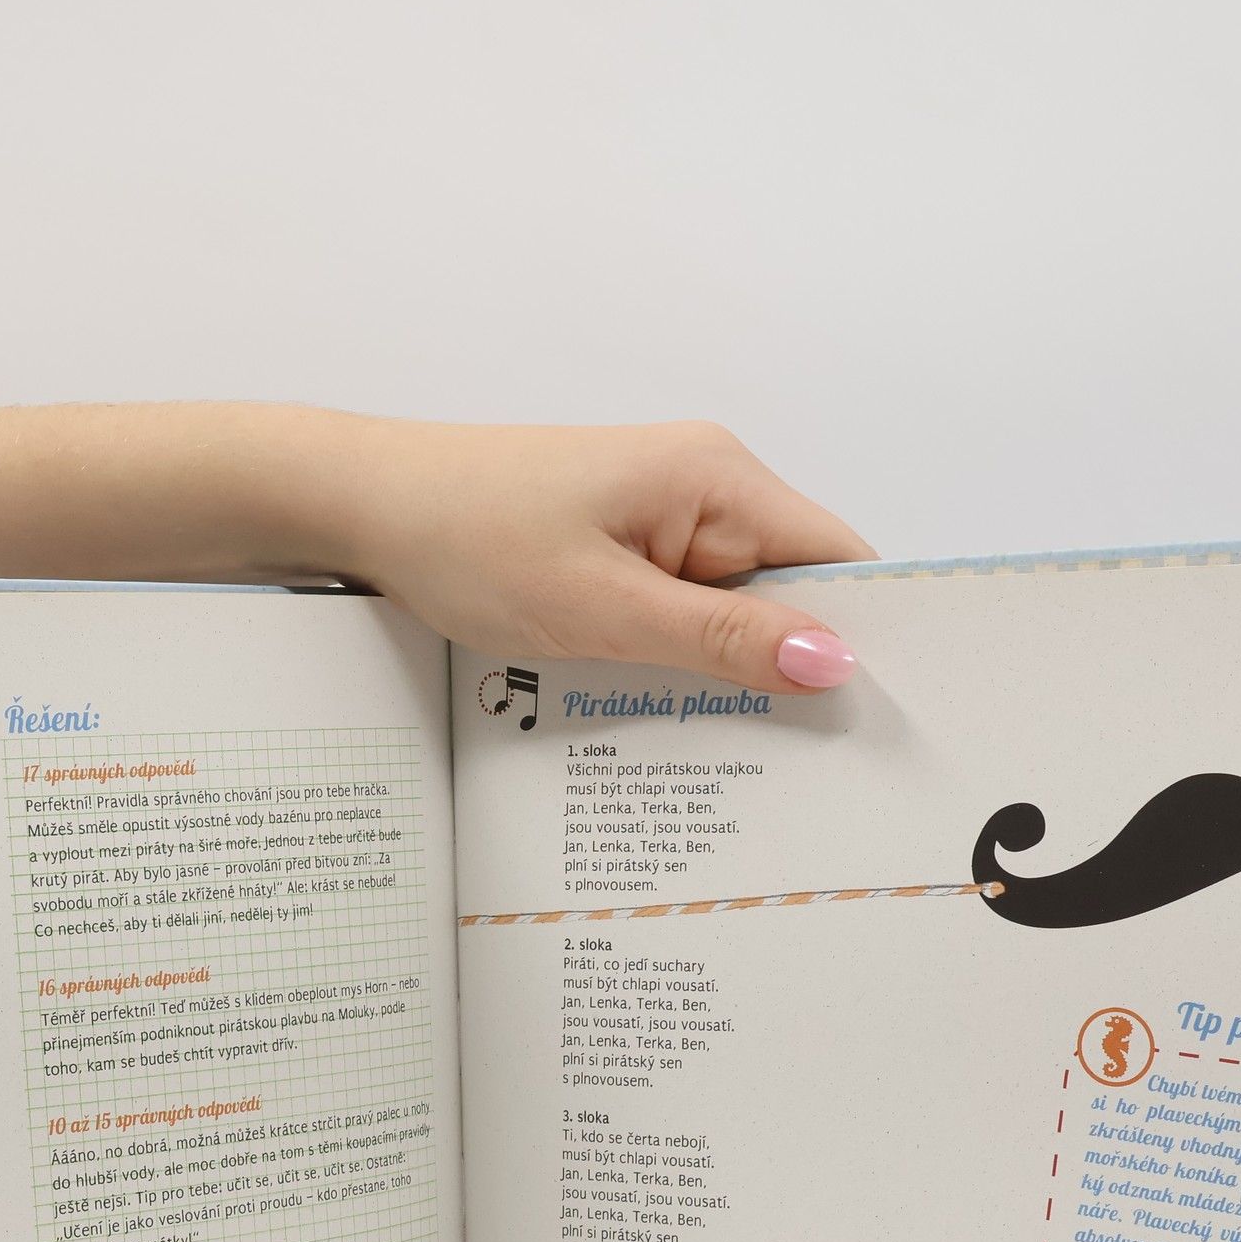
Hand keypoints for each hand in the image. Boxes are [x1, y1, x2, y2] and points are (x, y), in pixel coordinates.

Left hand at [325, 418, 874, 692]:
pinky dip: (681, 656)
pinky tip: (666, 705)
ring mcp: (663, 515)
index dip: (865, 637)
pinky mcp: (626, 543)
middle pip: (792, 590)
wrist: (365, 506)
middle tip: (800, 763)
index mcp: (719, 479)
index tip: (875, 720)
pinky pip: (683, 608)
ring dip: (729, 670)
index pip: (838, 561)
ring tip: (727, 745)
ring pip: (735, 609)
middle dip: (792, 668)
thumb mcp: (604, 608)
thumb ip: (723, 640)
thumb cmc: (469, 536)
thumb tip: (834, 662)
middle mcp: (706, 486)